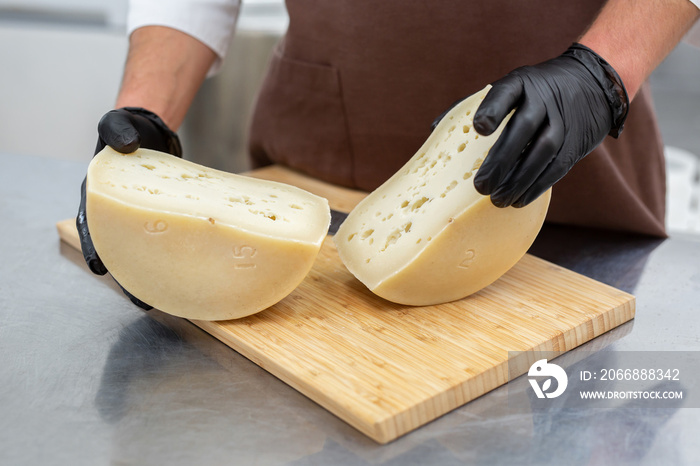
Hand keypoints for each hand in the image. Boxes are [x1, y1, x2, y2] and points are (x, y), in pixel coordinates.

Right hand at [77, 107, 181, 308]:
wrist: (148, 130)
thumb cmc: (126, 129)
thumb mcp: (116, 123)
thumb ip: (116, 130)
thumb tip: (129, 145)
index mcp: (99, 196)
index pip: (91, 226)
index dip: (95, 248)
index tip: (100, 269)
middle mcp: (116, 212)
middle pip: (119, 249)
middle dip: (129, 276)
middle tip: (142, 299)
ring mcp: (139, 217)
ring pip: (142, 250)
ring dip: (153, 273)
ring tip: (168, 296)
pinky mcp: (160, 217)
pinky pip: (165, 239)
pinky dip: (173, 255)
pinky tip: (189, 271)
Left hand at [472, 43, 628, 207]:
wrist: (591, 84)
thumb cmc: (532, 92)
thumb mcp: (509, 87)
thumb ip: (472, 105)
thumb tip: (435, 130)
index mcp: (521, 83)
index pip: (506, 93)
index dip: (493, 109)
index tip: (479, 129)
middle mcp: (543, 100)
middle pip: (523, 128)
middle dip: (501, 160)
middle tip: (480, 186)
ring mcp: (562, 121)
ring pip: (542, 152)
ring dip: (519, 180)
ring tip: (497, 200)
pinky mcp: (574, 143)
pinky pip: (556, 167)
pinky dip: (536, 186)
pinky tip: (518, 200)